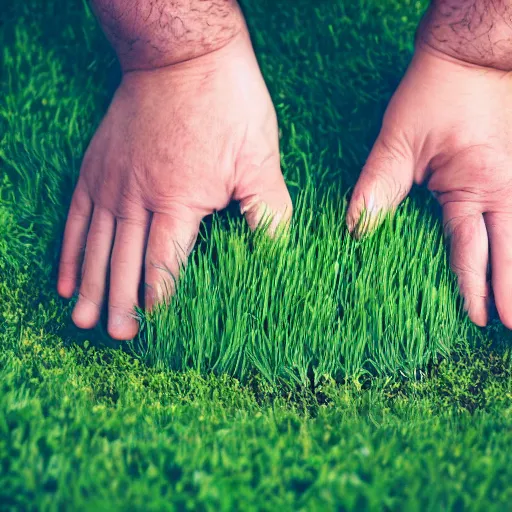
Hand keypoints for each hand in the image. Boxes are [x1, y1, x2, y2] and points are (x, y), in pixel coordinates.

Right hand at [57, 31, 291, 339]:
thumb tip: (277, 252)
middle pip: (126, 263)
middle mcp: (138, 197)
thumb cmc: (226, 102)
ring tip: (82, 319)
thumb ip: (268, 209)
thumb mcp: (260, 156)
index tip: (155, 327)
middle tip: (115, 336)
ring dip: (91, 287)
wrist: (182, 53)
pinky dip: (72, 250)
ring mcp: (112, 182)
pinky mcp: (98, 167)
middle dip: (121, 304)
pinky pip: (78, 216)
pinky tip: (66, 276)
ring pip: (98, 246)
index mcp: (180, 201)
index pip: (165, 264)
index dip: (159, 299)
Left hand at [347, 46, 511, 327]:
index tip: (477, 318)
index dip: (474, 286)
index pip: (473, 249)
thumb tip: (356, 228)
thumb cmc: (435, 94)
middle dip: (511, 291)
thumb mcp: (398, 140)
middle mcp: (504, 188)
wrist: (471, 56)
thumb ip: (378, 187)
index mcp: (477, 186)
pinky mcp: (511, 170)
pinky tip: (510, 252)